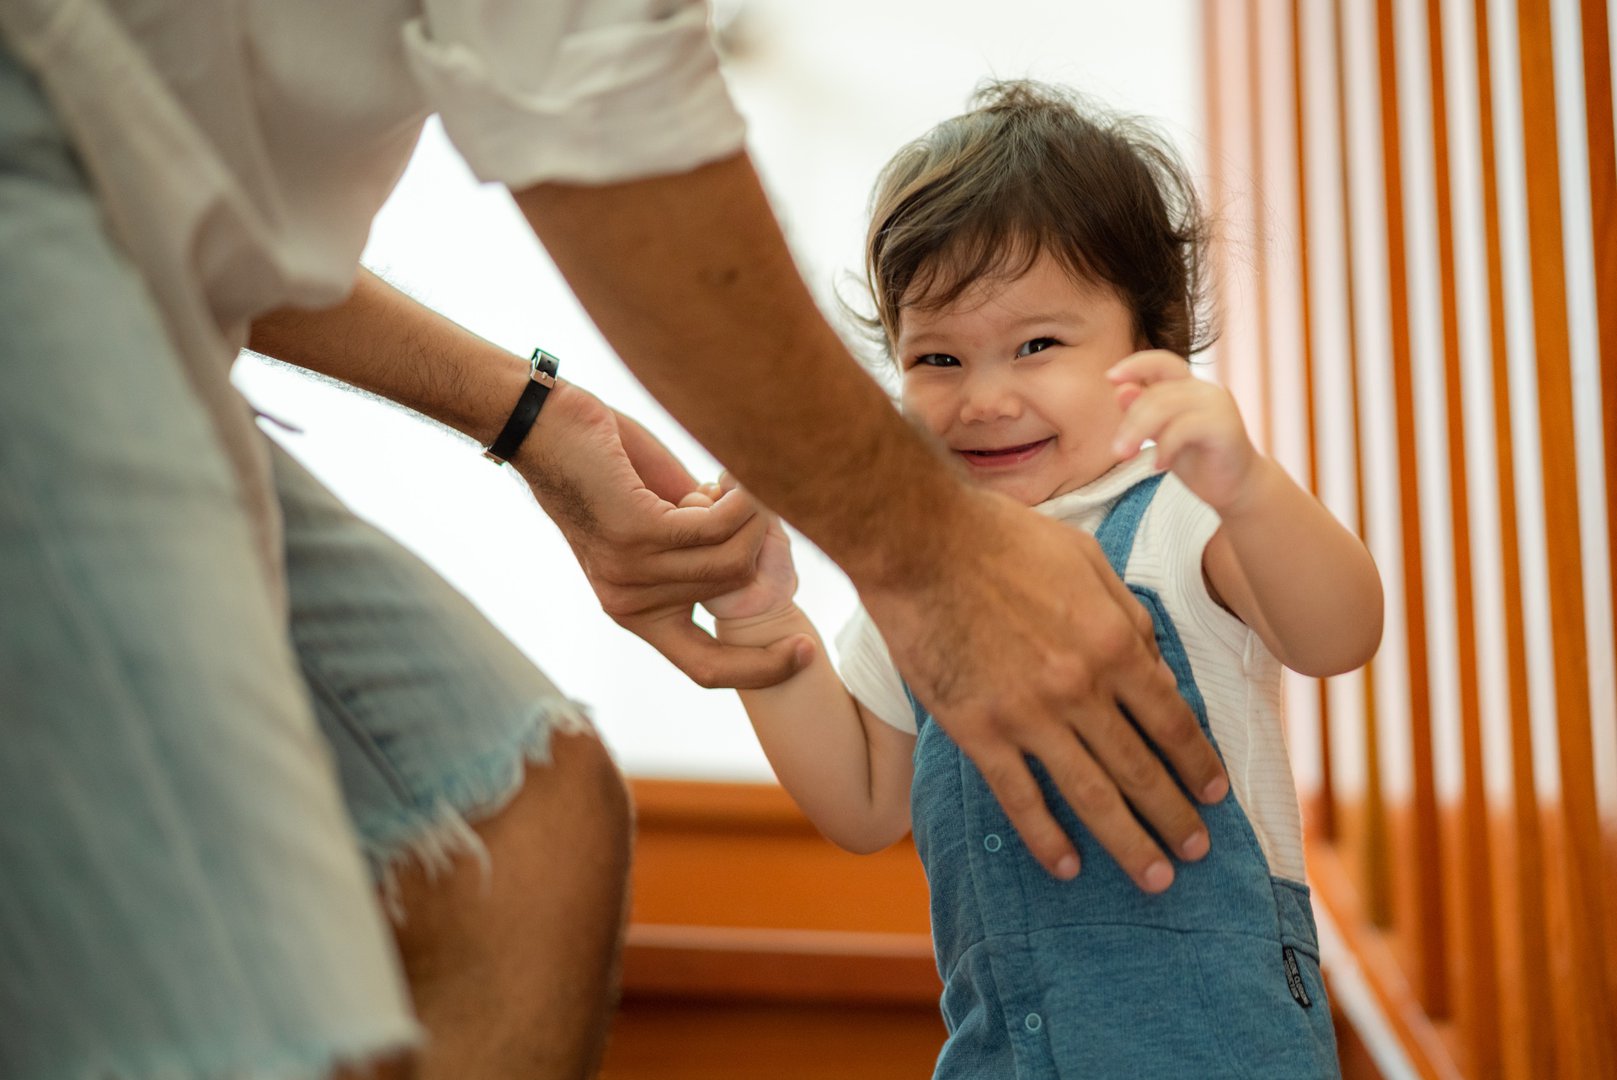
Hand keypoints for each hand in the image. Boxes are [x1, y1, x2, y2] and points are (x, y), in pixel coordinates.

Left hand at [512, 382, 807, 687]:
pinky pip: (717, 526)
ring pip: (734, 556)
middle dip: (761, 540)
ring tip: (734, 482)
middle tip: (750, 499)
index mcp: (635, 612)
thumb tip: (764, 556)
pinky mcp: (634, 534)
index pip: (704, 669)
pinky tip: (729, 477)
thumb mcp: (661, 520)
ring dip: (751, 513)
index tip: (805, 650)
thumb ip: (703, 547)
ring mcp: (630, 572)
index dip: (761, 670)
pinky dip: (738, 498)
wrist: (542, 427)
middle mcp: (630, 603)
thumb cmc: (604, 466)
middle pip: (739, 588)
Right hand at [860, 487, 1228, 891]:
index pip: (1170, 720)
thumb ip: (1128, 617)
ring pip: (1090, 794)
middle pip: (1140, 768)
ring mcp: (1026, 715)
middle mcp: (1079, 688)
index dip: (1197, 763)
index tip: (1214, 794)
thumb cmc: (1002, 538)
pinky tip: (1067, 866)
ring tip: (1154, 878)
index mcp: (1112, 642)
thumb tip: (1159, 668)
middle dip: (1174, 816)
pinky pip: (1019, 797)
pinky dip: (1046, 837)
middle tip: (1196, 851)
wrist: (919, 542)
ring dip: (1128, 842)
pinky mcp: (976, 731)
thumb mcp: (1086, 560)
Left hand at [1108, 350, 1258, 512]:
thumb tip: (1120, 389)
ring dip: (1139, 433)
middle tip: (1117, 451)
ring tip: (1127, 456)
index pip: (1161, 362)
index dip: (1135, 365)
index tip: (1110, 377)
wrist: (1235, 488)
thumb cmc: (1196, 460)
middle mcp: (1204, 389)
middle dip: (1130, 421)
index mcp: (1188, 386)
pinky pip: (1183, 428)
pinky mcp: (1225, 424)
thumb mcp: (1161, 435)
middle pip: (1156, 393)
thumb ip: (1143, 413)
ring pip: (1165, 407)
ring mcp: (1216, 404)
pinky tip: (1159, 465)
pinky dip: (1165, 447)